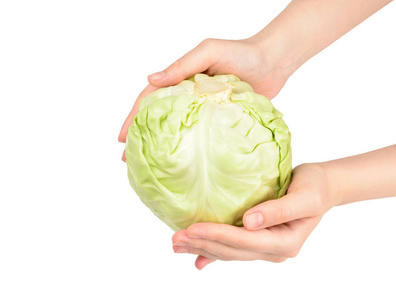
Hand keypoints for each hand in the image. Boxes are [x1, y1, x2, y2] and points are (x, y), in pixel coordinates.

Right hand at [118, 37, 294, 160]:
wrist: (274, 62)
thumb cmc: (243, 52)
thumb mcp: (209, 52)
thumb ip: (182, 65)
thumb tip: (151, 78)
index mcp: (181, 80)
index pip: (150, 99)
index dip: (133, 118)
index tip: (121, 139)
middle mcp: (190, 96)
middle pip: (159, 118)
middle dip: (142, 137)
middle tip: (127, 160)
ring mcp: (205, 110)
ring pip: (178, 130)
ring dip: (162, 146)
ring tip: (150, 166)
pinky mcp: (222, 120)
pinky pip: (201, 136)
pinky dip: (189, 148)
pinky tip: (185, 164)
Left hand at [172, 163, 338, 269]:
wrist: (322, 187)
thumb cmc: (315, 187)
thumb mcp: (304, 196)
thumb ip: (278, 211)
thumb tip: (249, 222)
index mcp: (285, 242)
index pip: (244, 241)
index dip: (217, 235)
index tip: (192, 228)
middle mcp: (274, 250)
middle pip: (232, 250)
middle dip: (202, 244)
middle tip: (175, 238)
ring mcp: (266, 248)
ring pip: (229, 252)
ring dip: (202, 248)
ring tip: (177, 244)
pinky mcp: (259, 240)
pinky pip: (233, 250)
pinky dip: (213, 254)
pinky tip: (196, 259)